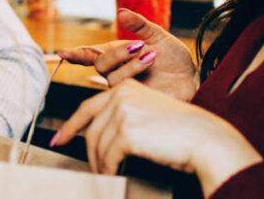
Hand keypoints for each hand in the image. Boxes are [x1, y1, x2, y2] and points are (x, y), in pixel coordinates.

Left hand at [51, 79, 262, 196]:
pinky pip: (108, 156)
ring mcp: (122, 111)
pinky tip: (113, 175)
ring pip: (97, 145)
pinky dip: (108, 169)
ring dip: (100, 164)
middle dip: (88, 153)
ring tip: (105, 176)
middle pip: (91, 129)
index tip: (59, 138)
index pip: (88, 108)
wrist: (205, 138)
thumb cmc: (181, 132)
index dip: (71, 126)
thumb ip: (123, 118)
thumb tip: (98, 138)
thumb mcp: (147, 115)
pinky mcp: (126, 130)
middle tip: (90, 169)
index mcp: (125, 87)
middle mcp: (121, 94)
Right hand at [58, 9, 198, 100]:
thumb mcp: (159, 36)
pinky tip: (152, 67)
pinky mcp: (133, 101)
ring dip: (131, 64)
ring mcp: (124, 87)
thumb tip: (121, 11)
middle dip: (117, 53)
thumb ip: (139, 25)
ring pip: (112, 77)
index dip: (75, 54)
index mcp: (118, 54)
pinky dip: (136, 74)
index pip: (91, 54)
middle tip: (139, 45)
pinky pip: (124, 90)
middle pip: (99, 64)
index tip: (61, 52)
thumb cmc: (175, 59)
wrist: (192, 80)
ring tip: (152, 56)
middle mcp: (117, 71)